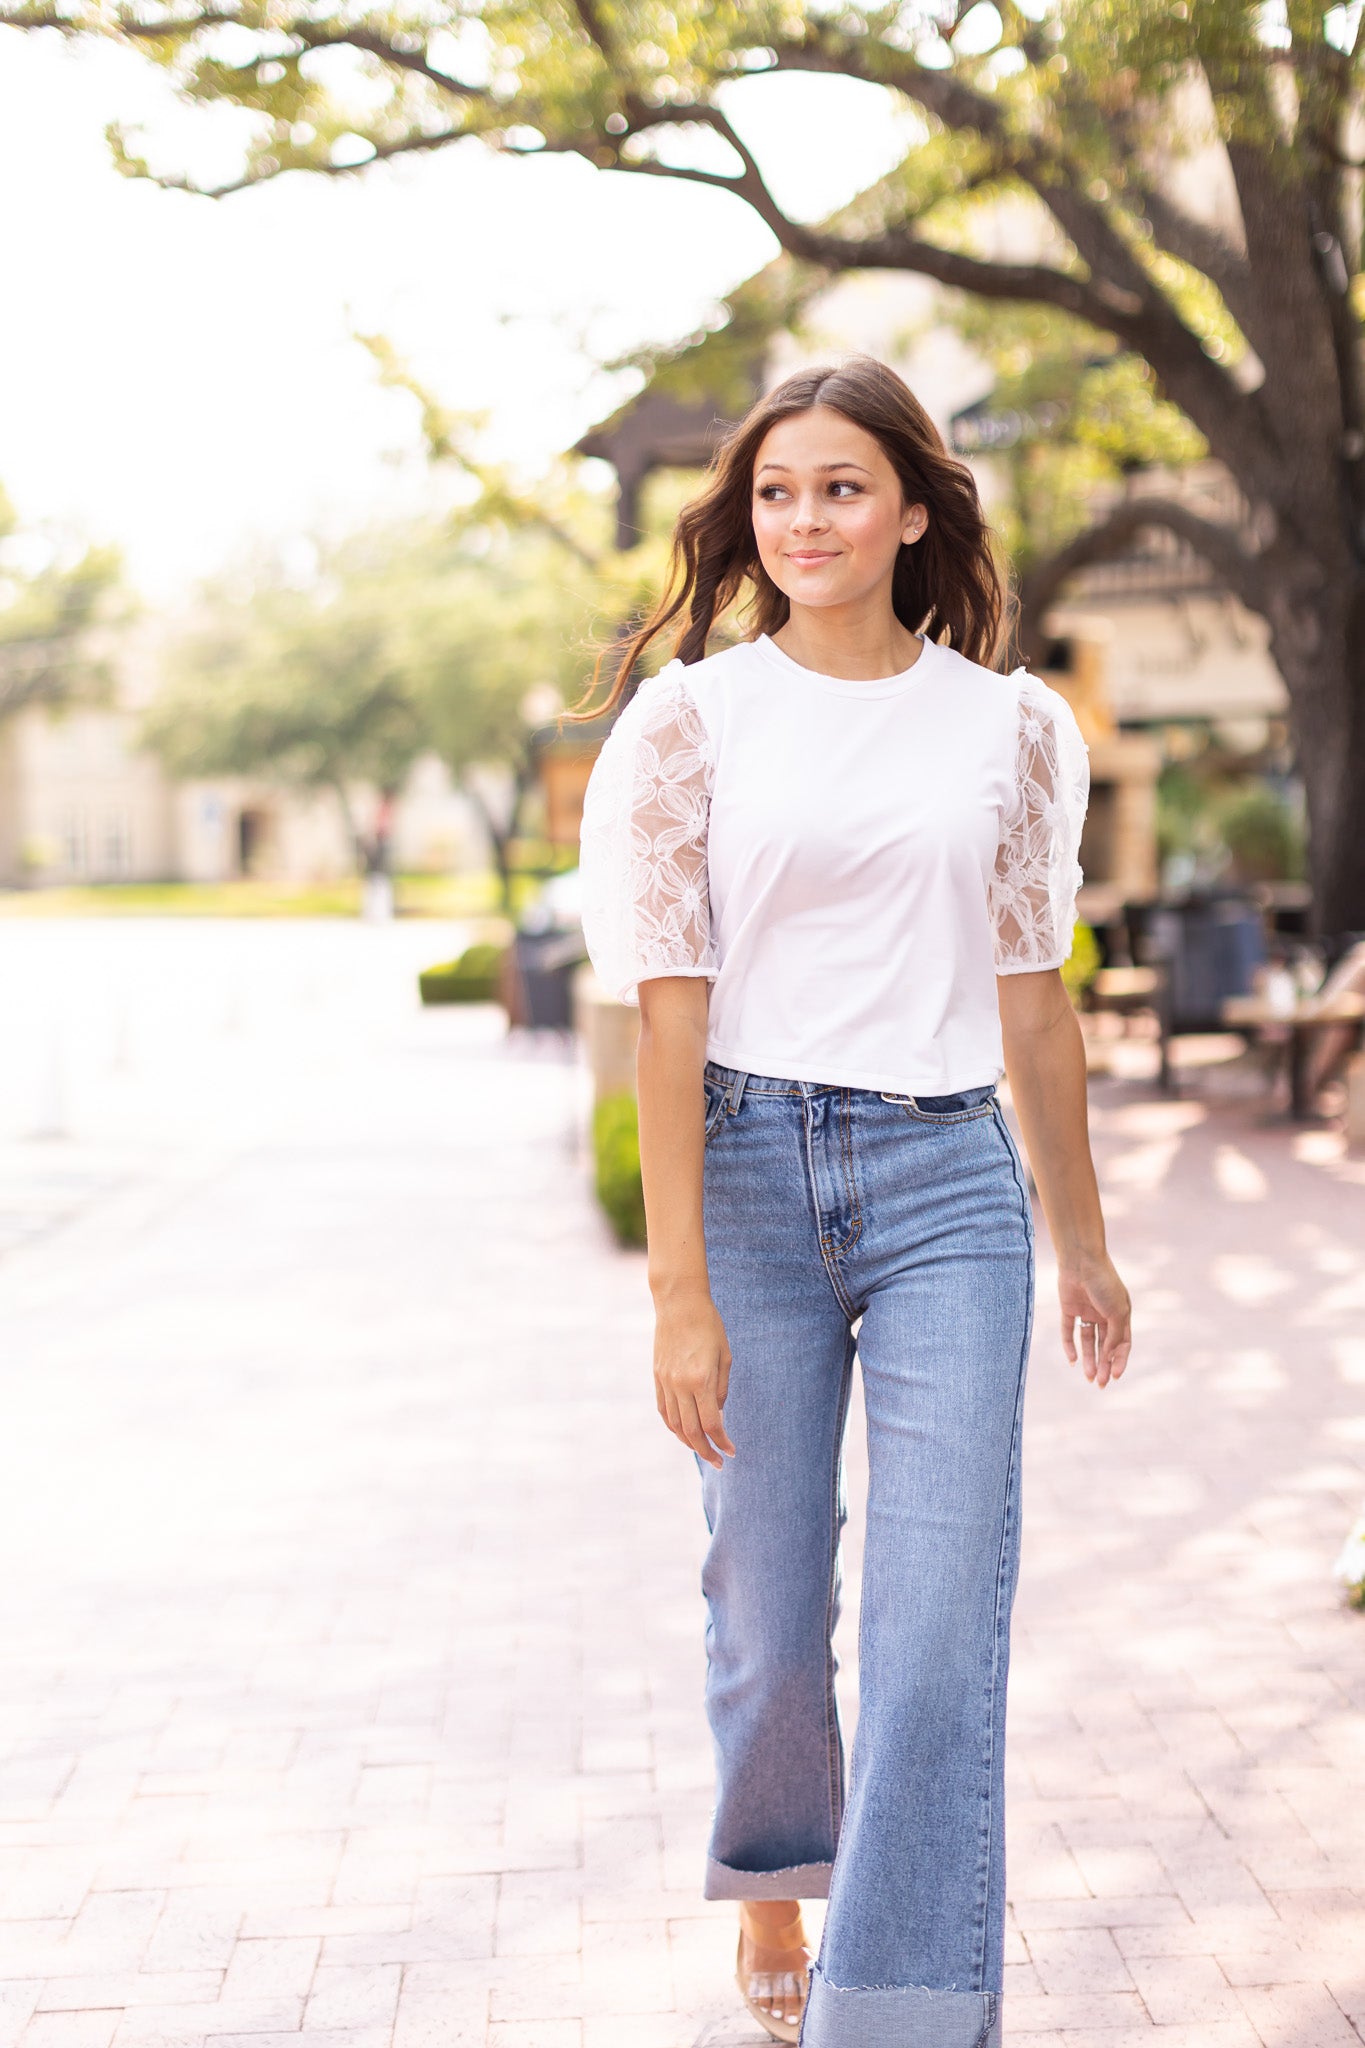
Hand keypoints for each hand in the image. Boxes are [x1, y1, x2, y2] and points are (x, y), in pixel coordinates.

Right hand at [652, 1287, 734, 1467]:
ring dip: (688, 1442)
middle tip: (718, 1462)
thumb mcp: (725, 1355)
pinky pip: (664, 1410)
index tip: (731, 1452)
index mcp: (701, 1380)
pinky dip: (672, 1426)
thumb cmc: (709, 1325)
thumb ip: (722, 1387)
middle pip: (691, 1431)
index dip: (722, 1442)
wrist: (679, 1303)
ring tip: (702, 1449)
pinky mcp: (657, 1377)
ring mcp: (666, 1382)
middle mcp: (680, 1385)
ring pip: (674, 1424)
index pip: (712, 1424)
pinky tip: (683, 1432)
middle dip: (706, 1450)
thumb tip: (717, 1412)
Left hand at [1059, 1254, 1130, 1387]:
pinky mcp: (1069, 1308)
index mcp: (1121, 1314)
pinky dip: (1070, 1346)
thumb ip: (1115, 1335)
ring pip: (1088, 1341)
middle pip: (1104, 1345)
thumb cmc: (1104, 1283)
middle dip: (1103, 1365)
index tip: (1115, 1376)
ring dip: (1088, 1359)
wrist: (1081, 1261)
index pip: (1122, 1343)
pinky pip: (1069, 1331)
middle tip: (1099, 1383)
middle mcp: (1104, 1314)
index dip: (1119, 1360)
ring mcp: (1087, 1311)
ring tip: (1087, 1377)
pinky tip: (1072, 1361)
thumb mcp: (1117, 1311)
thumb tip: (1110, 1357)